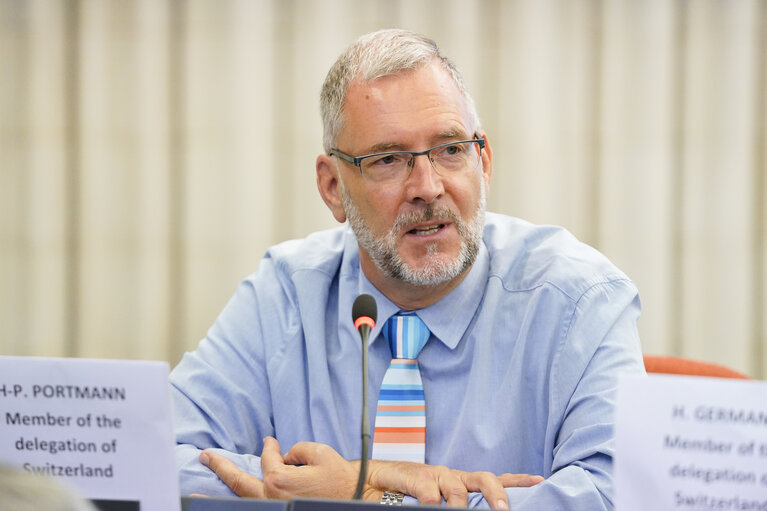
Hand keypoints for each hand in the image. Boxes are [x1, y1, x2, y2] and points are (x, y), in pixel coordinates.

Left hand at [200, 437, 363, 499]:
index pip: (268, 459)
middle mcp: (272, 496)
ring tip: (196, 495)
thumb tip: (285, 456)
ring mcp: (275, 507)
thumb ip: (296, 448)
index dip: (270, 448)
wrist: (356, 498)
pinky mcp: (282, 510)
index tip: (271, 441)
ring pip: (242, 499)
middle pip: (239, 481)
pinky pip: (255, 505)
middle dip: (220, 467)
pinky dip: (240, 501)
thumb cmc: (340, 479)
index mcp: (279, 479)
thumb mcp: (320, 453)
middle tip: (204, 456)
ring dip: (219, 494)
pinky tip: (229, 499)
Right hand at [367, 460, 543, 508]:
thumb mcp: (436, 501)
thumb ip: (454, 506)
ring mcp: (434, 476)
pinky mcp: (415, 478)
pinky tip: (434, 507)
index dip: (517, 480)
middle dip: (497, 493)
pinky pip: (429, 491)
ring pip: (457, 486)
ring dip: (462, 503)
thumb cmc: (406, 494)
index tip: (540, 481)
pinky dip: (434, 502)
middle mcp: (452, 476)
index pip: (494, 479)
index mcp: (461, 482)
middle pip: (483, 479)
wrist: (371, 481)